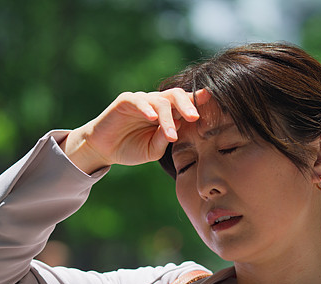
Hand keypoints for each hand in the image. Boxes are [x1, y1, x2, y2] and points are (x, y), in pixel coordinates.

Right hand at [62, 88, 211, 173]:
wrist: (104, 149)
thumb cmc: (131, 148)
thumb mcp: (153, 150)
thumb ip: (165, 139)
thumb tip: (177, 129)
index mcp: (168, 113)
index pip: (186, 104)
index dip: (199, 103)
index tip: (215, 107)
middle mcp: (157, 103)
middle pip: (177, 96)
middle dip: (188, 105)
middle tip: (195, 118)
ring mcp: (142, 100)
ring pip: (160, 101)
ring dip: (168, 118)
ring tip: (171, 134)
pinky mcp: (126, 101)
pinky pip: (139, 101)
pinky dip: (147, 109)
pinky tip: (153, 119)